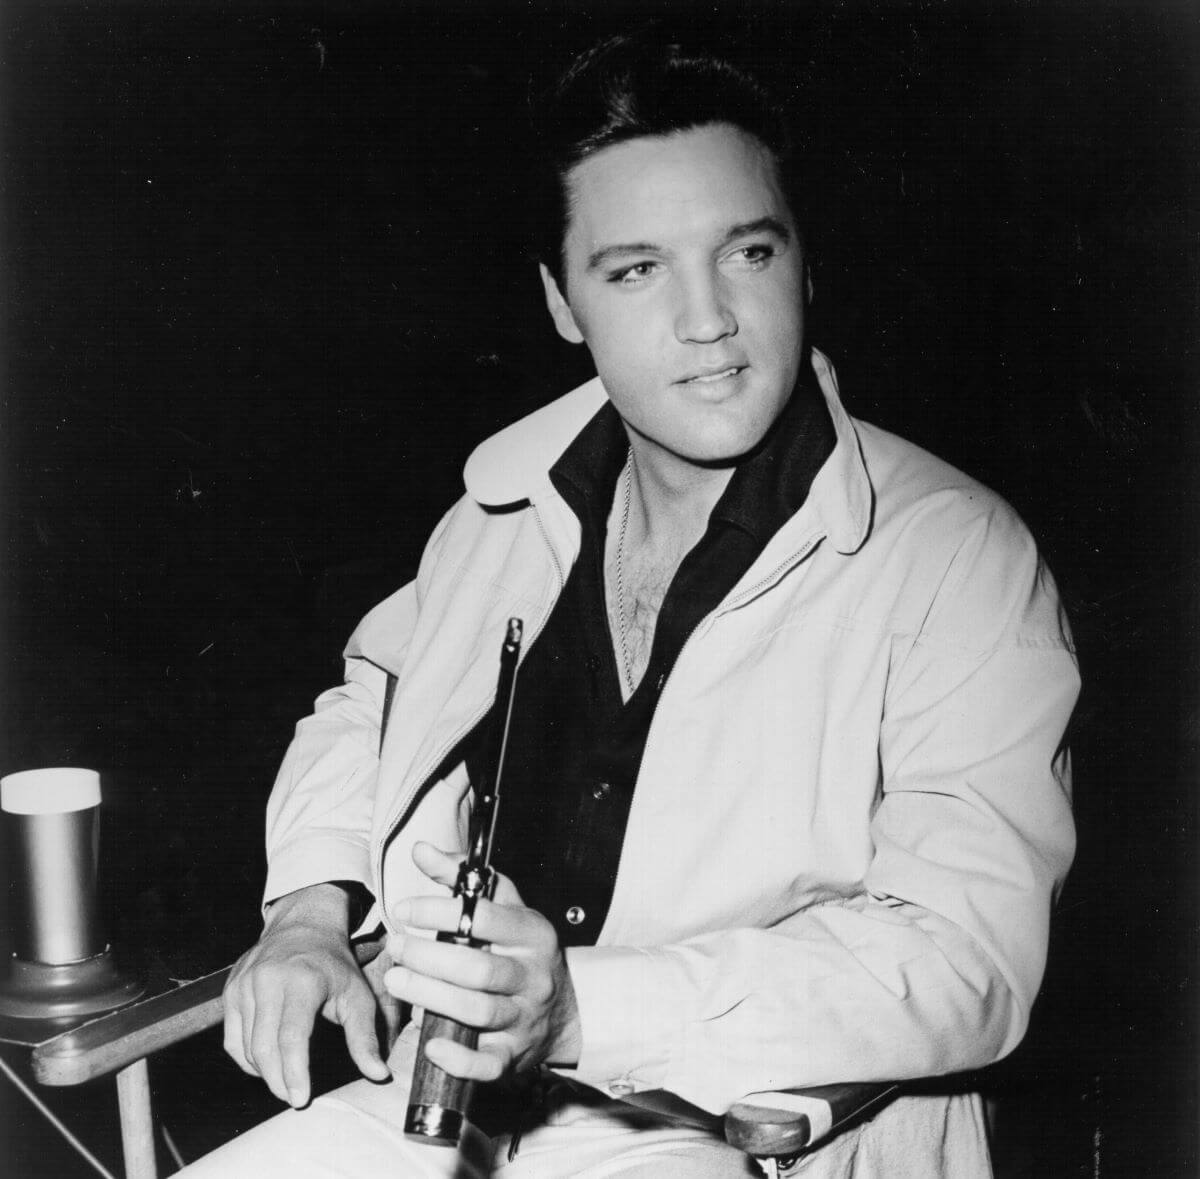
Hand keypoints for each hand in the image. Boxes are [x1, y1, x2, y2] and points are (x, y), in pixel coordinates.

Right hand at [223, 883, 390, 1106]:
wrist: (304, 925)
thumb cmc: (333, 963)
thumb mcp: (357, 994)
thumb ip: (364, 1036)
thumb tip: (378, 1073)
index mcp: (302, 980)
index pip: (291, 1037)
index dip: (294, 1072)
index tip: (301, 1098)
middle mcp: (268, 979)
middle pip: (264, 1046)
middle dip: (278, 1080)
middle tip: (294, 1097)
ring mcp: (245, 983)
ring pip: (245, 1046)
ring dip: (263, 1072)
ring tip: (284, 1081)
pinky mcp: (231, 989)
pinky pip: (231, 1038)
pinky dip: (246, 1059)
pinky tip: (265, 1065)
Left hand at [385, 842, 581, 1082]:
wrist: (563, 1012)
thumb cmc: (522, 951)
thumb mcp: (505, 909)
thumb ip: (462, 879)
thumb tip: (421, 850)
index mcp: (533, 933)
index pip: (486, 916)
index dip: (440, 910)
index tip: (405, 908)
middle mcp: (532, 976)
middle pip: (479, 968)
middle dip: (429, 957)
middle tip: (395, 945)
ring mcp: (524, 1018)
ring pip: (478, 1011)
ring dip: (431, 996)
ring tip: (395, 980)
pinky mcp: (512, 1056)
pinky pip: (488, 1064)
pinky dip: (459, 1059)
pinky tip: (431, 1043)